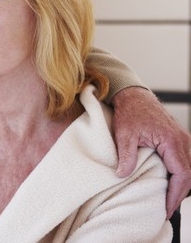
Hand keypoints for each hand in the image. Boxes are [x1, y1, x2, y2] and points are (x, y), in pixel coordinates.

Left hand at [111, 86, 190, 217]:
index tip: (167, 207)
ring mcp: (182, 139)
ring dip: (181, 185)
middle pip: (189, 174)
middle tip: (167, 210)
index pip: (182, 174)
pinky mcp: (177, 139)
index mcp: (172, 141)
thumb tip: (122, 175)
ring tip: (167, 200)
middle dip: (179, 194)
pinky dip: (179, 174)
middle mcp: (182, 140)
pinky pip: (183, 160)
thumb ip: (126, 155)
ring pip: (188, 168)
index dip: (176, 193)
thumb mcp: (124, 135)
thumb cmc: (130, 112)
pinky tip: (169, 183)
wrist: (133, 96)